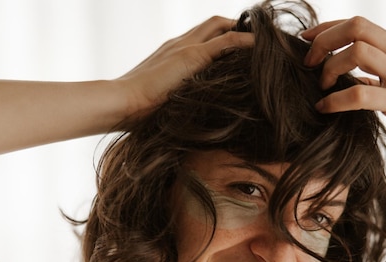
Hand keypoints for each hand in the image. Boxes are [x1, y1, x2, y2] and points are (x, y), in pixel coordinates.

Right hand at [116, 16, 253, 123]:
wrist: (120, 103)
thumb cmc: (135, 110)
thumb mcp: (160, 101)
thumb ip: (175, 98)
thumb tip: (187, 116)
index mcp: (171, 52)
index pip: (201, 35)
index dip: (221, 36)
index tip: (238, 50)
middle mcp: (179, 43)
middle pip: (213, 23)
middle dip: (236, 26)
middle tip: (257, 41)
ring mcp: (185, 47)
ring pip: (221, 26)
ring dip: (244, 30)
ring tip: (265, 41)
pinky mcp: (191, 56)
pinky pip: (227, 41)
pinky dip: (246, 41)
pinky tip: (262, 46)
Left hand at [301, 17, 385, 175]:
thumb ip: (376, 75)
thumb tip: (345, 74)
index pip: (359, 23)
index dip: (328, 28)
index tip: (306, 41)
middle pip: (356, 27)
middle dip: (324, 42)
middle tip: (308, 65)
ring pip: (357, 52)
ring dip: (329, 68)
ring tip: (321, 88)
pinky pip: (359, 93)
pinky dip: (334, 99)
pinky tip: (324, 108)